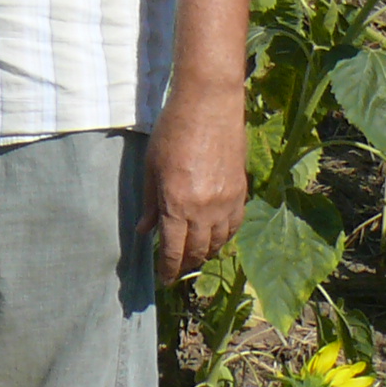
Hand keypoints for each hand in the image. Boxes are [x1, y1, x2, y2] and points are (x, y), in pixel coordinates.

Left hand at [140, 81, 247, 284]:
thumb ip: (150, 202)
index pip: (174, 250)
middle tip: (177, 268)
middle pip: (197, 251)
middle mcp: (204, 210)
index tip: (164, 280)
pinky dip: (224, 236)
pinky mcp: (241, 192)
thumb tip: (144, 230)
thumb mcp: (151, 167)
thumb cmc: (172, 131)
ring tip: (195, 254)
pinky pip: (235, 226)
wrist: (209, 106)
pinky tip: (216, 236)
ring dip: (206, 252)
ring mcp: (226, 202)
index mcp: (176, 204)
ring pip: (219, 242)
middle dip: (186, 264)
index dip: (168, 269)